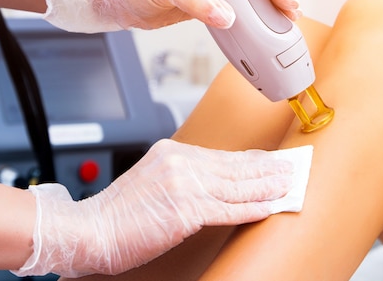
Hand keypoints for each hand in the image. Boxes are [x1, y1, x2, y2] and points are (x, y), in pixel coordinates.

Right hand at [11, 139, 293, 276]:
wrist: (91, 229)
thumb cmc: (118, 213)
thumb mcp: (151, 181)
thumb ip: (180, 176)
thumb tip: (211, 183)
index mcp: (171, 152)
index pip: (220, 156)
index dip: (249, 161)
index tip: (268, 161)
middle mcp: (179, 162)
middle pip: (233, 167)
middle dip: (265, 169)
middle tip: (290, 168)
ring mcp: (184, 184)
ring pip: (236, 185)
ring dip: (267, 186)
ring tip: (289, 184)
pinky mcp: (186, 209)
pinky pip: (228, 208)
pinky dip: (253, 207)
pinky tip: (271, 206)